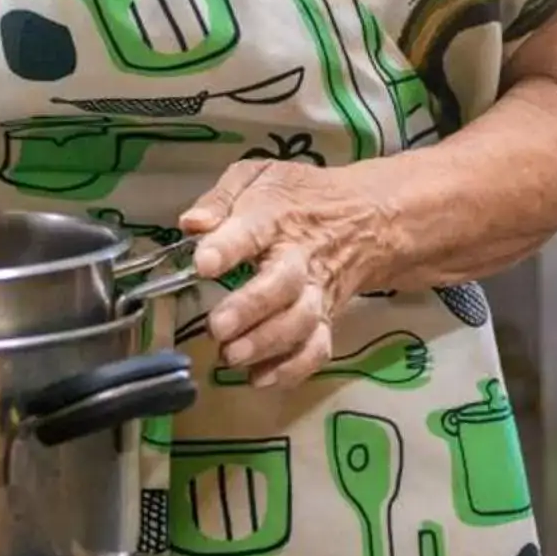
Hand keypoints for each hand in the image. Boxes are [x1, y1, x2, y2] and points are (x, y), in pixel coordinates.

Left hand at [180, 161, 395, 388]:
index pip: (252, 229)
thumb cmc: (297, 197)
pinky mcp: (327, 319)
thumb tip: (192, 223)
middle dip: (250, 308)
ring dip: (266, 344)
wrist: (365, 218)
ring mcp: (317, 292)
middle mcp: (300, 258)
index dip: (227, 247)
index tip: (204, 264)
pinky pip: (317, 349)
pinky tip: (259, 378)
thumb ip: (221, 197)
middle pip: (282, 284)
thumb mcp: (259, 176)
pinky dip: (292, 369)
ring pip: (300, 323)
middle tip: (217, 327)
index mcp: (276, 216)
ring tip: (231, 356)